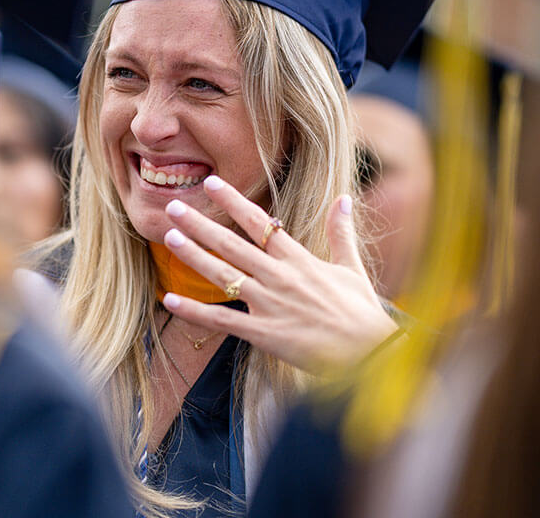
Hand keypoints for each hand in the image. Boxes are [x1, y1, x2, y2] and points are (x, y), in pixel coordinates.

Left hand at [160, 175, 396, 373]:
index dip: (233, 202)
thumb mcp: (352, 268)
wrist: (369, 353)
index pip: (260, 224)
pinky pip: (222, 320)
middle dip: (200, 225)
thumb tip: (344, 198)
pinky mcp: (263, 333)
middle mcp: (279, 277)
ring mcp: (269, 304)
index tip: (211, 184)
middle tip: (172, 207)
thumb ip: (342, 232)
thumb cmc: (361, 312)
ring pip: (223, 275)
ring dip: (194, 256)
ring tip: (169, 238)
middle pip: (232, 245)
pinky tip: (171, 300)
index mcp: (299, 260)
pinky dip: (195, 311)